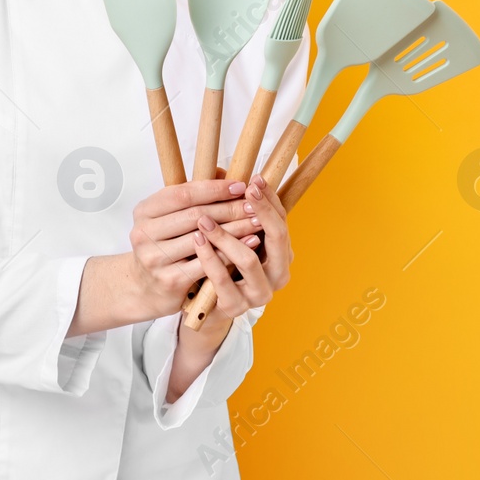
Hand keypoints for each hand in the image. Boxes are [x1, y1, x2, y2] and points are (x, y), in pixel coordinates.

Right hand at [126, 179, 260, 318]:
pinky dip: (231, 252)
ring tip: (257, 222)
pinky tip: (250, 244)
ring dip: (235, 229)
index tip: (240, 186)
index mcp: (144, 211)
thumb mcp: (169, 217)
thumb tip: (224, 173)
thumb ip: (193, 196)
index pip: (183, 194)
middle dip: (229, 208)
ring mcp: (155, 258)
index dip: (214, 189)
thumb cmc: (164, 247)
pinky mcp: (170, 280)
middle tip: (253, 205)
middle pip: (195, 216)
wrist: (147, 288)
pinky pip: (207, 263)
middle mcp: (144, 233)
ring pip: (204, 240)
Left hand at [191, 174, 291, 320]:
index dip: (269, 198)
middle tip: (244, 190)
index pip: (282, 220)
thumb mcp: (230, 233)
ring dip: (227, 235)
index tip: (255, 178)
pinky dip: (209, 259)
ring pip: (249, 259)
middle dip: (261, 210)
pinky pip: (223, 280)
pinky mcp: (235, 307)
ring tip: (205, 218)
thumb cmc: (220, 260)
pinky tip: (197, 241)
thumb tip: (226, 172)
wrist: (204, 303)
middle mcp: (278, 274)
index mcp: (280, 253)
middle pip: (277, 237)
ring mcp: (259, 293)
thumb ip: (233, 209)